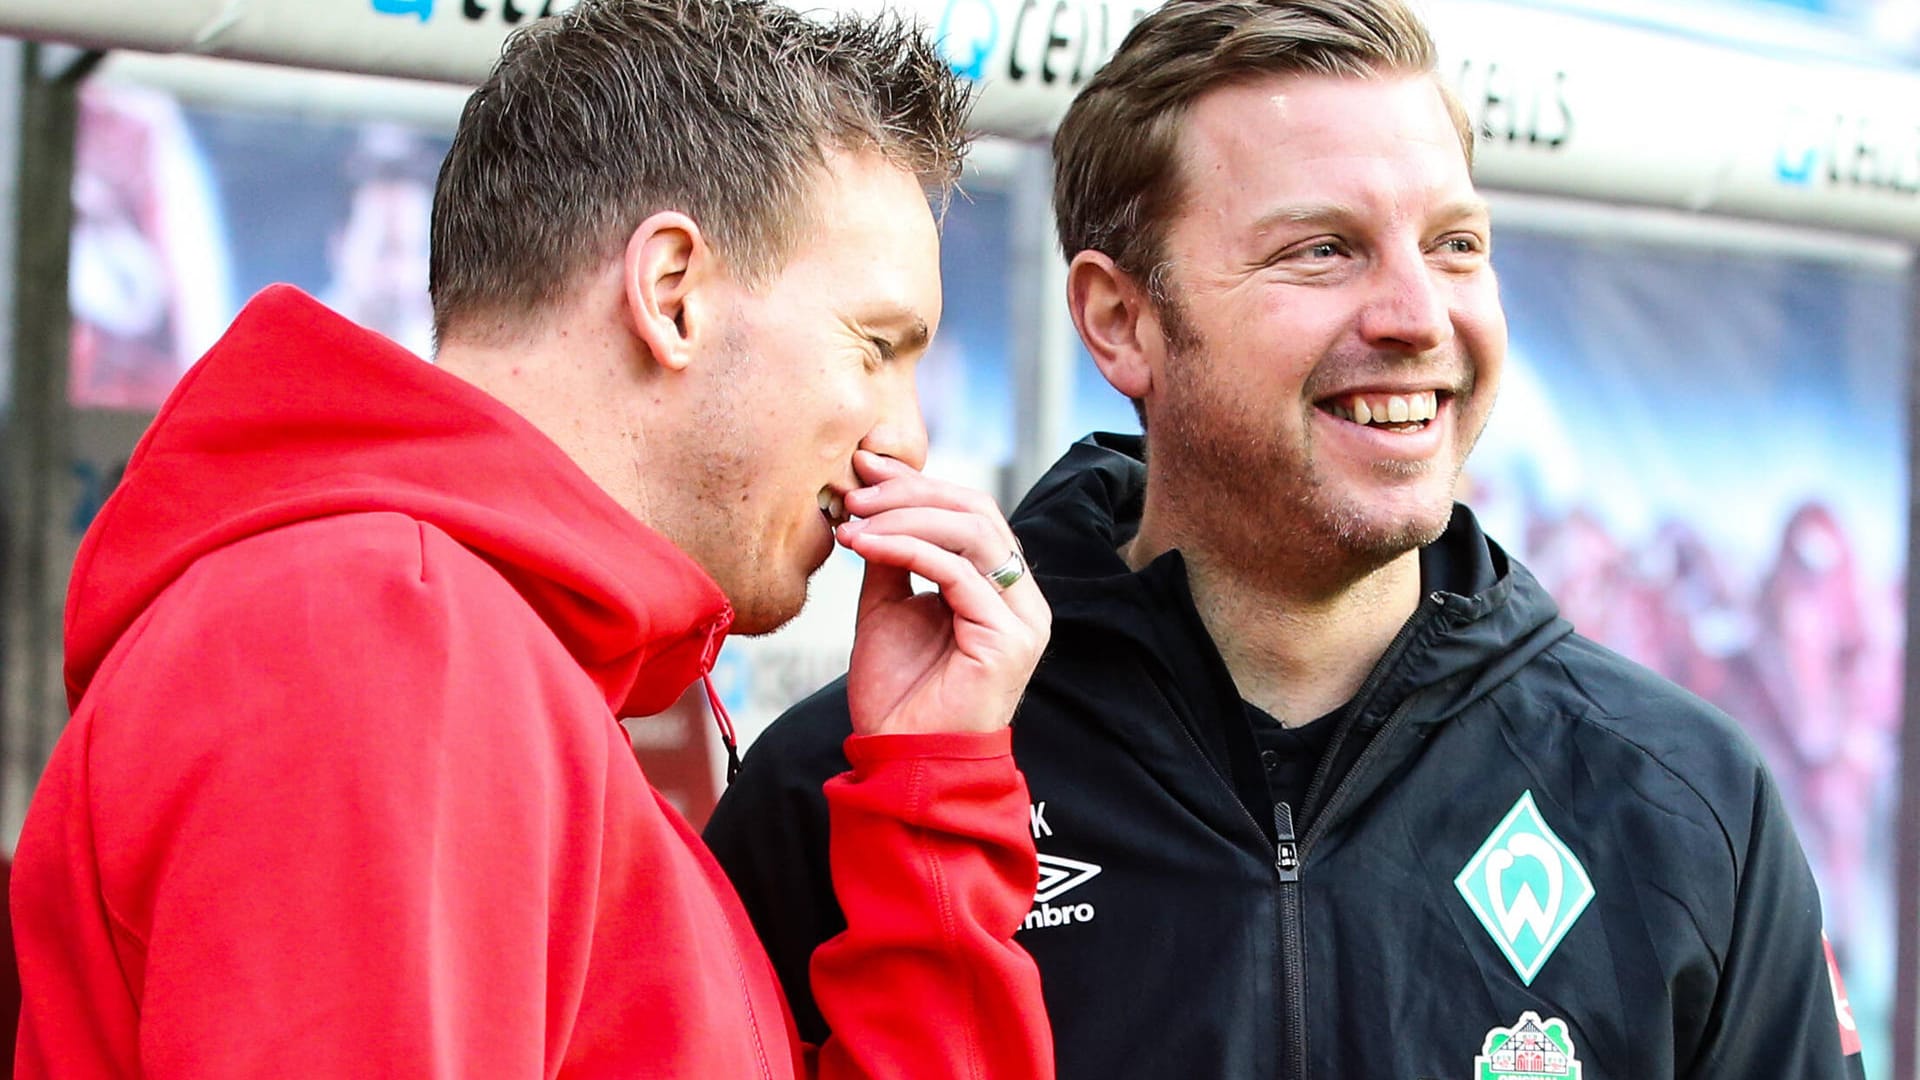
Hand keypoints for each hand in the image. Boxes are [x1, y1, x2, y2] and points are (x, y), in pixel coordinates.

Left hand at [834, 450, 1050, 735]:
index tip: (865, 467)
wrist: (901, 761)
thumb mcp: (888, 608)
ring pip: (972, 532)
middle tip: (856, 493)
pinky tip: (865, 547)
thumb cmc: (898, 695)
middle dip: (911, 492)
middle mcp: (1021, 598)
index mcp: (999, 588)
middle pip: (977, 511)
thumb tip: (873, 500)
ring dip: (906, 516)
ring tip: (855, 521)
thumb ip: (893, 556)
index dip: (919, 483)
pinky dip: (906, 548)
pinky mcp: (1008, 639)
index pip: (970, 512)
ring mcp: (1021, 618)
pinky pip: (955, 572)